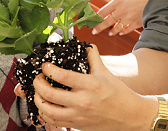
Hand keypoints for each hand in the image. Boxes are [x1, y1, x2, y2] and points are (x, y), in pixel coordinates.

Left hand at [31, 45, 151, 129]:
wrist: (129, 115)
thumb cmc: (118, 92)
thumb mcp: (105, 72)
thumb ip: (93, 57)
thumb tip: (85, 45)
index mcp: (90, 85)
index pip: (63, 77)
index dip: (49, 70)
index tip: (45, 66)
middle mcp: (82, 102)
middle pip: (50, 95)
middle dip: (38, 85)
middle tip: (38, 78)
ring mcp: (79, 116)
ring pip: (48, 111)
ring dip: (38, 101)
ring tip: (38, 92)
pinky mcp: (77, 125)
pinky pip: (54, 122)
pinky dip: (45, 114)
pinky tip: (45, 105)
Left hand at [92, 0, 147, 35]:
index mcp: (118, 1)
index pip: (103, 11)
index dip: (96, 17)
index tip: (92, 20)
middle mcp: (121, 11)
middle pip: (107, 22)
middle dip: (99, 27)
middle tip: (94, 31)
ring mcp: (128, 18)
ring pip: (116, 28)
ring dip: (112, 31)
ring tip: (110, 33)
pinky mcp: (136, 23)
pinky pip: (127, 30)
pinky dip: (123, 32)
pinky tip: (121, 33)